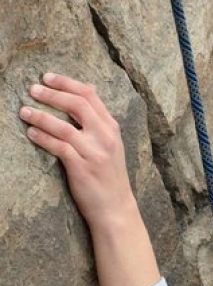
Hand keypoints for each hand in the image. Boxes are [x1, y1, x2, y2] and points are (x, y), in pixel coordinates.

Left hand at [20, 73, 134, 229]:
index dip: (67, 83)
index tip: (48, 77)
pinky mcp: (81, 167)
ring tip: (24, 111)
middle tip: (33, 89)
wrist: (115, 207)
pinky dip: (42, 137)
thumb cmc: (109, 176)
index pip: (90, 96)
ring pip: (63, 126)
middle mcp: (105, 137)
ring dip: (40, 116)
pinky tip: (31, 133)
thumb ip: (98, 124)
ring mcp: (94, 152)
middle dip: (52, 94)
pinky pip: (58, 146)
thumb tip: (84, 95)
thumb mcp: (111, 146)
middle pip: (77, 105)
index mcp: (111, 128)